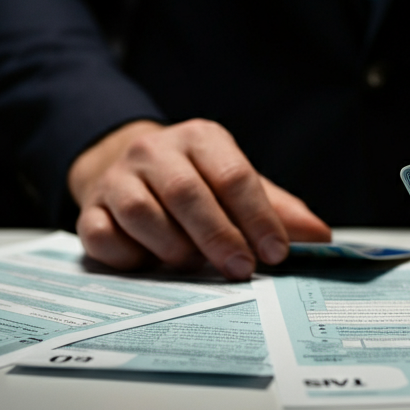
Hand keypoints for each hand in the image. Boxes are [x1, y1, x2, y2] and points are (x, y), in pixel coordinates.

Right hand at [68, 118, 330, 276]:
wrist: (121, 166)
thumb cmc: (193, 181)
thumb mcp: (235, 183)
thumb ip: (276, 209)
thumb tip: (321, 237)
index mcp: (200, 139)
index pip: (233, 176)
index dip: (257, 217)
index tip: (276, 253)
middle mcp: (155, 152)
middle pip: (187, 192)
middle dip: (218, 235)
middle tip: (242, 269)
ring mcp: (118, 179)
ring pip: (142, 212)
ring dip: (171, 245)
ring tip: (192, 265)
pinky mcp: (89, 208)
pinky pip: (102, 235)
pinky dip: (125, 255)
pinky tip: (145, 265)